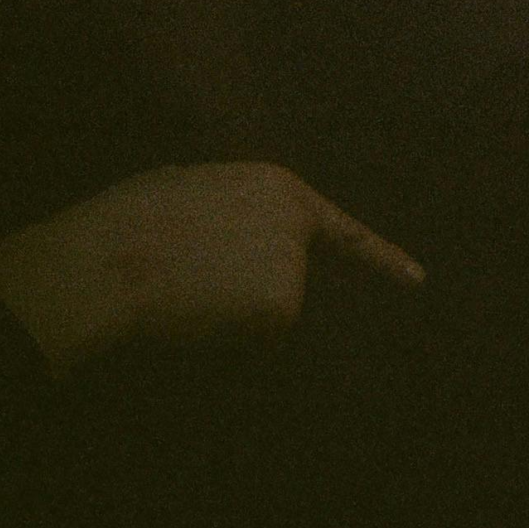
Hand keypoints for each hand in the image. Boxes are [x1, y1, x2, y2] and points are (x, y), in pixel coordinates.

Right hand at [0, 162, 423, 375]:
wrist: (112, 259)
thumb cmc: (124, 226)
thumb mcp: (179, 188)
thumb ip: (218, 200)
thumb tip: (204, 207)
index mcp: (275, 187)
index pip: (339, 230)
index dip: (379, 260)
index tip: (416, 280)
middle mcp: (297, 219)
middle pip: (283, 283)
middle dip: (243, 299)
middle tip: (192, 283)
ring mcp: (294, 260)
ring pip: (264, 315)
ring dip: (227, 317)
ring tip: (185, 290)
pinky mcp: (284, 302)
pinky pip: (254, 341)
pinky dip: (224, 339)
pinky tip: (197, 313)